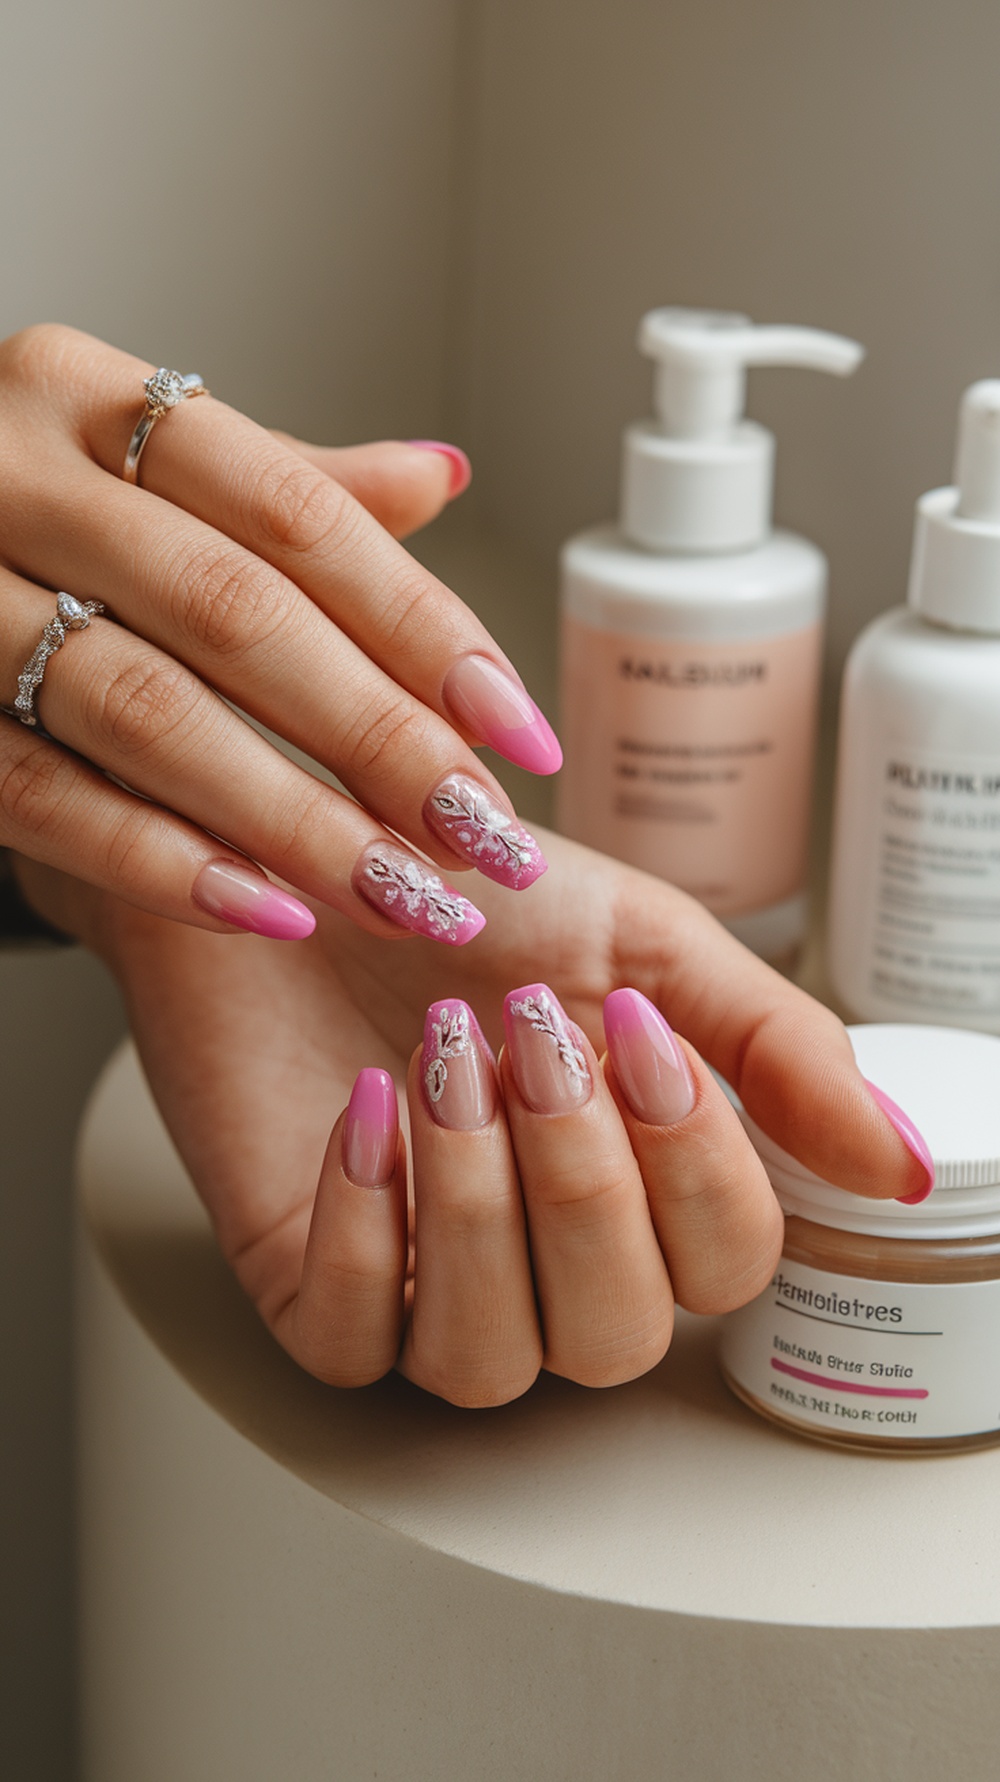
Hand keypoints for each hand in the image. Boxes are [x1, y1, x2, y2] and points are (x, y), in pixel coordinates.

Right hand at [0, 325, 555, 943]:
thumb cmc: (22, 511)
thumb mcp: (139, 468)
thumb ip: (285, 485)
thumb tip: (444, 474)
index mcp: (88, 395)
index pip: (298, 514)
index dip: (424, 627)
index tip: (519, 730)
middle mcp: (13, 474)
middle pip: (238, 615)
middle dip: (379, 738)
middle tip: (482, 837)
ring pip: (146, 712)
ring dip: (292, 818)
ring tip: (401, 892)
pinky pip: (42, 796)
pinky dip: (162, 862)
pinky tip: (269, 912)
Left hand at [18, 831, 932, 1405]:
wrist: (298, 848)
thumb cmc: (466, 896)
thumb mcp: (644, 941)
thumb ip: (774, 1049)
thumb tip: (900, 1167)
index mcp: (642, 1191)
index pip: (727, 1268)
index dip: (697, 1165)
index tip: (632, 1029)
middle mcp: (544, 1266)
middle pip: (617, 1334)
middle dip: (580, 1179)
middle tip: (529, 1036)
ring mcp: (423, 1289)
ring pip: (488, 1360)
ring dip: (477, 1203)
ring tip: (444, 1060)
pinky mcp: (308, 1287)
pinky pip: (349, 1342)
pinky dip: (366, 1223)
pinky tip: (368, 1108)